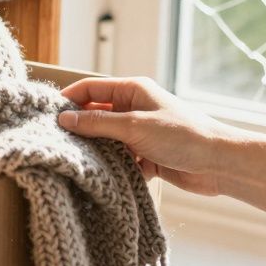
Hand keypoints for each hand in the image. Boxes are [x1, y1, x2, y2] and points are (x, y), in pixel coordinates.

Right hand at [58, 77, 265, 223]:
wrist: (219, 164)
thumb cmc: (183, 136)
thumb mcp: (134, 126)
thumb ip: (97, 123)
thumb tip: (63, 118)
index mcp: (133, 90)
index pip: (91, 88)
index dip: (68, 98)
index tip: (46, 114)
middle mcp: (135, 108)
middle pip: (96, 114)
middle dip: (78, 127)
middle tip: (55, 141)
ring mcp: (140, 133)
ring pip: (106, 140)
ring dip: (94, 150)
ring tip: (73, 162)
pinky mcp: (147, 156)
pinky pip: (120, 160)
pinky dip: (111, 167)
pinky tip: (99, 177)